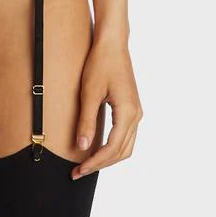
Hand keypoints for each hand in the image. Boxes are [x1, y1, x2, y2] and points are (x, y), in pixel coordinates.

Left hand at [70, 33, 142, 180]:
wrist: (112, 44)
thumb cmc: (100, 63)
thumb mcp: (89, 92)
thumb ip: (87, 121)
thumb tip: (83, 147)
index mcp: (128, 112)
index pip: (112, 148)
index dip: (95, 163)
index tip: (78, 171)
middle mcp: (136, 115)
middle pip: (122, 152)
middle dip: (101, 164)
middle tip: (78, 172)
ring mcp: (136, 112)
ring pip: (126, 146)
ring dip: (107, 158)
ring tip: (86, 164)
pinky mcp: (131, 109)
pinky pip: (125, 136)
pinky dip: (112, 147)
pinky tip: (97, 148)